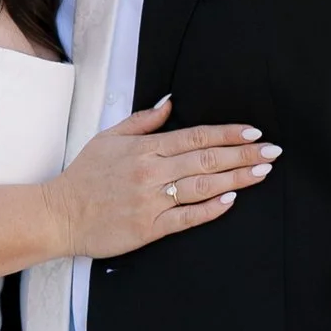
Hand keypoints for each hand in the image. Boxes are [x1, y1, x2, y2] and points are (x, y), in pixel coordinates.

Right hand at [42, 99, 278, 260]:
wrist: (58, 214)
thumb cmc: (83, 177)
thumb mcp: (108, 138)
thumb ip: (143, 121)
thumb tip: (170, 103)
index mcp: (145, 148)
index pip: (195, 136)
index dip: (227, 133)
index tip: (253, 132)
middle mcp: (152, 172)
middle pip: (207, 159)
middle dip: (243, 154)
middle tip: (272, 152)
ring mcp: (151, 200)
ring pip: (203, 186)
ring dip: (236, 178)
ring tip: (262, 172)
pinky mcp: (149, 227)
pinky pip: (186, 216)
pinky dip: (210, 208)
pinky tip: (231, 199)